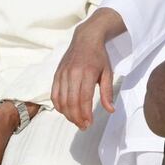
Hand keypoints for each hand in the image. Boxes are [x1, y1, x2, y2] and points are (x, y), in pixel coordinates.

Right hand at [53, 9, 122, 128]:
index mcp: (86, 72)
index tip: (89, 123)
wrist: (86, 38)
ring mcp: (62, 73)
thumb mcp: (108, 72)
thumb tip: (110, 110)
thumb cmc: (99, 56)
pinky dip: (58, 105)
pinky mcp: (57, 74)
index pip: (84, 98)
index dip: (85, 114)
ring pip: (61, 100)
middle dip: (76, 117)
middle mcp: (72, 73)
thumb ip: (107, 92)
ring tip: (76, 121)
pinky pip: (54, 94)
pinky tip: (65, 111)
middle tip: (83, 126)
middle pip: (71, 102)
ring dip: (67, 114)